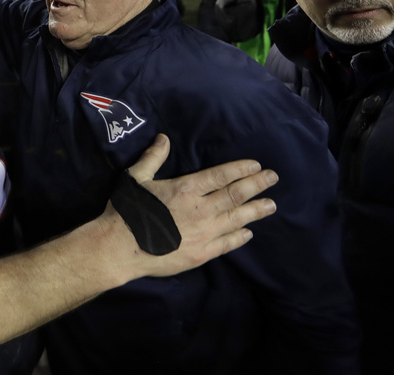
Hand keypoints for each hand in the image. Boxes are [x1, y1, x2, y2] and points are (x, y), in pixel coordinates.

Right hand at [114, 134, 276, 277]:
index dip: (240, 169)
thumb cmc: (126, 210)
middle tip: (273, 178)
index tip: (256, 165)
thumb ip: (153, 158)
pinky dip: (239, 237)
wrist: (120, 248)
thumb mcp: (136, 178)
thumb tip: (163, 138)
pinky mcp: (201, 254)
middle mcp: (200, 209)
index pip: (220, 175)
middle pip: (235, 194)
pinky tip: (249, 232)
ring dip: (255, 210)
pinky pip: (227, 243)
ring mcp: (203, 233)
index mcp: (186, 189)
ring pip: (236, 218)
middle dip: (256, 185)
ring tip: (271, 205)